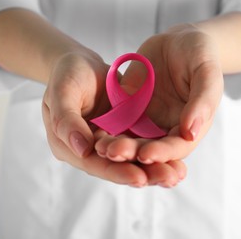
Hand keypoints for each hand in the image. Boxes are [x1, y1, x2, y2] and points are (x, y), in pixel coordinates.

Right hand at [42, 50, 185, 186]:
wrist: (81, 62)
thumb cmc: (66, 74)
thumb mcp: (62, 91)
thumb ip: (67, 120)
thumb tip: (83, 150)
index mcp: (69, 146)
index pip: (95, 164)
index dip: (117, 172)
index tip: (140, 178)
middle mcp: (89, 150)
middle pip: (117, 167)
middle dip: (144, 174)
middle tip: (169, 179)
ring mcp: (109, 141)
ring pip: (132, 159)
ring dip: (155, 167)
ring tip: (177, 174)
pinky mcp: (124, 131)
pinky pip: (141, 143)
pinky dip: (157, 151)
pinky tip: (177, 157)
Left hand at [95, 24, 223, 163]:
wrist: (178, 41)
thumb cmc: (199, 54)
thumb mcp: (206, 72)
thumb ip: (203, 101)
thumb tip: (191, 133)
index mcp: (189, 126)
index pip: (177, 147)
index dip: (163, 154)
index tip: (146, 155)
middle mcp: (166, 129)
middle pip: (150, 148)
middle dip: (133, 154)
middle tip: (114, 154)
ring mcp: (146, 121)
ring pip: (131, 139)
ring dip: (116, 146)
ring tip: (100, 147)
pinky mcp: (129, 110)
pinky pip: (117, 122)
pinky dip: (106, 129)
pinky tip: (93, 132)